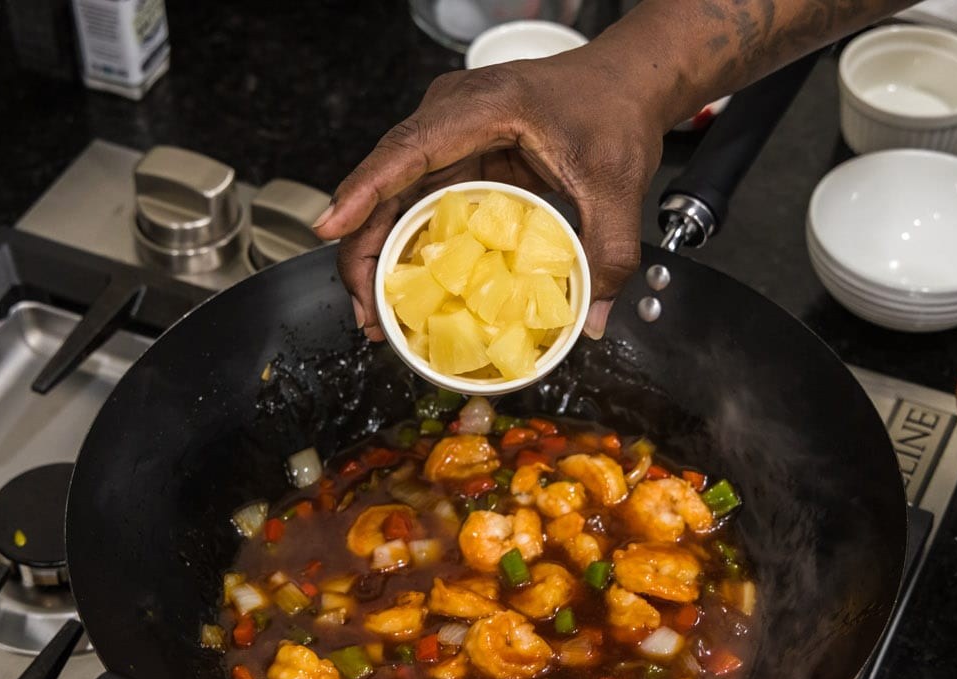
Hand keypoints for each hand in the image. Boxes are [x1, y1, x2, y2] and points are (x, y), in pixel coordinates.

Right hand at [313, 48, 670, 341]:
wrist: (625, 81)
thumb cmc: (614, 109)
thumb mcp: (618, 187)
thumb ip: (608, 253)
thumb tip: (591, 319)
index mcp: (484, 107)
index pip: (407, 150)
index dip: (364, 192)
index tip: (331, 228)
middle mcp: (451, 116)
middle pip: (386, 183)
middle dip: (364, 250)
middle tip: (367, 314)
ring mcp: (448, 137)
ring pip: (394, 198)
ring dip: (380, 255)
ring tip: (378, 314)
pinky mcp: (455, 159)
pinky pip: (417, 203)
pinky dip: (406, 246)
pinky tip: (405, 288)